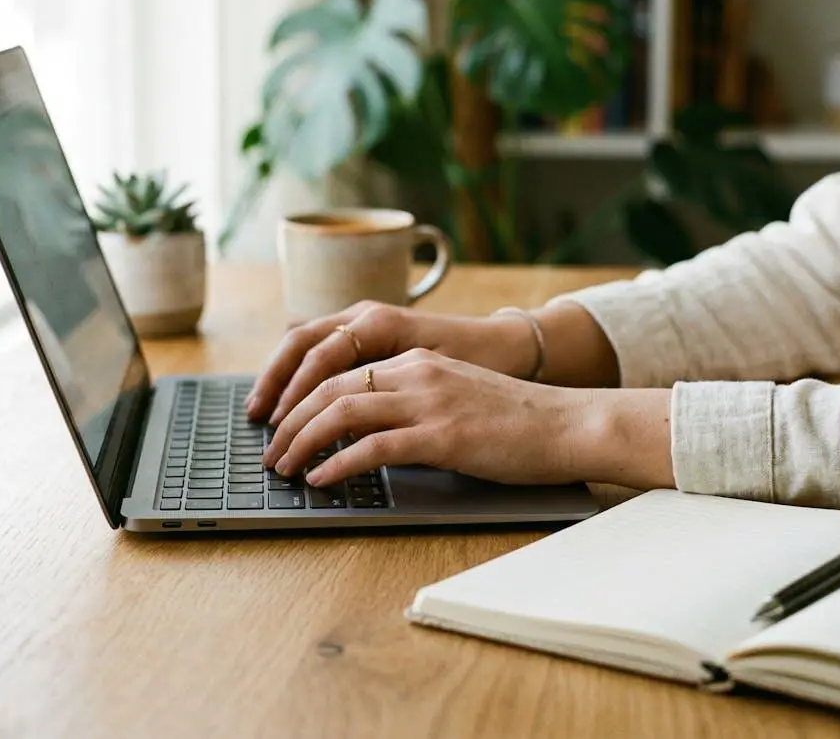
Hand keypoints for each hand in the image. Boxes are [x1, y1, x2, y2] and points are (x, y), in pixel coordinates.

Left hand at [261, 348, 676, 489]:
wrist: (568, 424)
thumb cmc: (515, 420)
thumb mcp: (454, 394)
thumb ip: (411, 400)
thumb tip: (365, 430)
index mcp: (415, 359)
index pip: (338, 370)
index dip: (298, 398)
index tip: (278, 424)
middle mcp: (416, 371)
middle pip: (329, 388)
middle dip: (290, 422)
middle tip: (270, 453)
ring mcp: (429, 401)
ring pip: (342, 412)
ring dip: (303, 442)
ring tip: (285, 468)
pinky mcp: (443, 435)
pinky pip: (374, 446)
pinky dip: (339, 463)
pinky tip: (321, 479)